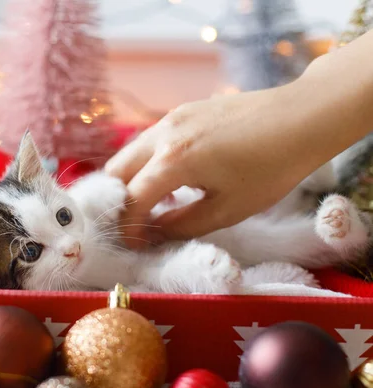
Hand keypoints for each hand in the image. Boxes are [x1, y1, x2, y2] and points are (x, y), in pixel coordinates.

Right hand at [105, 82, 322, 246]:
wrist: (301, 117)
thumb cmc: (271, 168)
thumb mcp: (228, 209)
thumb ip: (183, 225)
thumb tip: (154, 233)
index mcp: (172, 161)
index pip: (131, 200)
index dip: (127, 227)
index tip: (133, 245)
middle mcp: (162, 134)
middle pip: (116, 171)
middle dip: (116, 201)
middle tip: (132, 224)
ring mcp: (170, 118)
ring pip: (130, 152)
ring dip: (131, 180)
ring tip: (150, 204)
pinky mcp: (182, 111)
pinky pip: (150, 140)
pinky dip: (147, 162)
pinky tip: (170, 178)